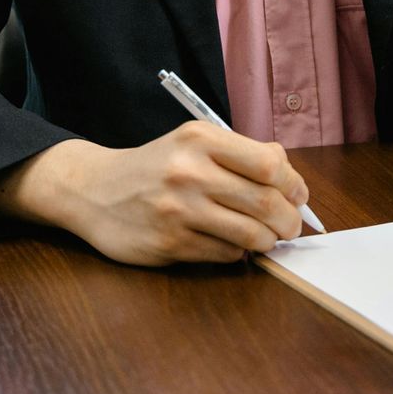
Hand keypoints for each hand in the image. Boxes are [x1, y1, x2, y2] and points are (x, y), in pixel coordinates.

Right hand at [0, 123, 309, 265]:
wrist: (95, 189)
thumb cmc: (156, 166)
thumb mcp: (193, 143)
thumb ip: (240, 156)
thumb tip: (293, 185)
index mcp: (201, 139)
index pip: (270, 163)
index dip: (294, 184)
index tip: (297, 196)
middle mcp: (190, 171)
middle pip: (266, 203)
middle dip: (289, 221)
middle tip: (290, 227)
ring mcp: (179, 209)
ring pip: (250, 234)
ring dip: (268, 241)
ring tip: (266, 239)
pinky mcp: (170, 243)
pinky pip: (225, 254)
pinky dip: (238, 252)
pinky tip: (231, 244)